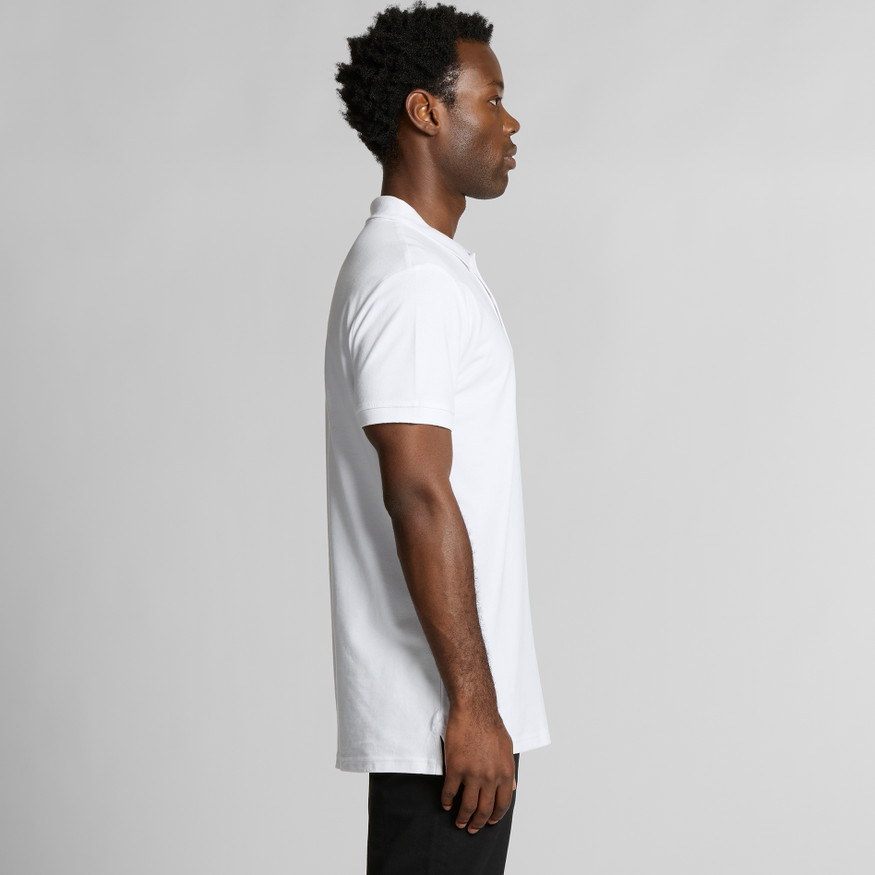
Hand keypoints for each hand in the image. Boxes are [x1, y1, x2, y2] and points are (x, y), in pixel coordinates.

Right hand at [441, 703, 515, 833]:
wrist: (474, 709)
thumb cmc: (490, 725)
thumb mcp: (507, 748)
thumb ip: (509, 770)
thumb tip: (512, 787)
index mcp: (505, 773)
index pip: (503, 804)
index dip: (496, 816)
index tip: (490, 821)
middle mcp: (491, 777)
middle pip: (485, 809)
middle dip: (478, 823)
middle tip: (473, 828)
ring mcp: (472, 773)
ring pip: (468, 806)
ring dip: (463, 818)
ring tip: (459, 822)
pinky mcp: (455, 768)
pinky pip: (450, 792)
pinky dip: (447, 801)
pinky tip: (446, 804)